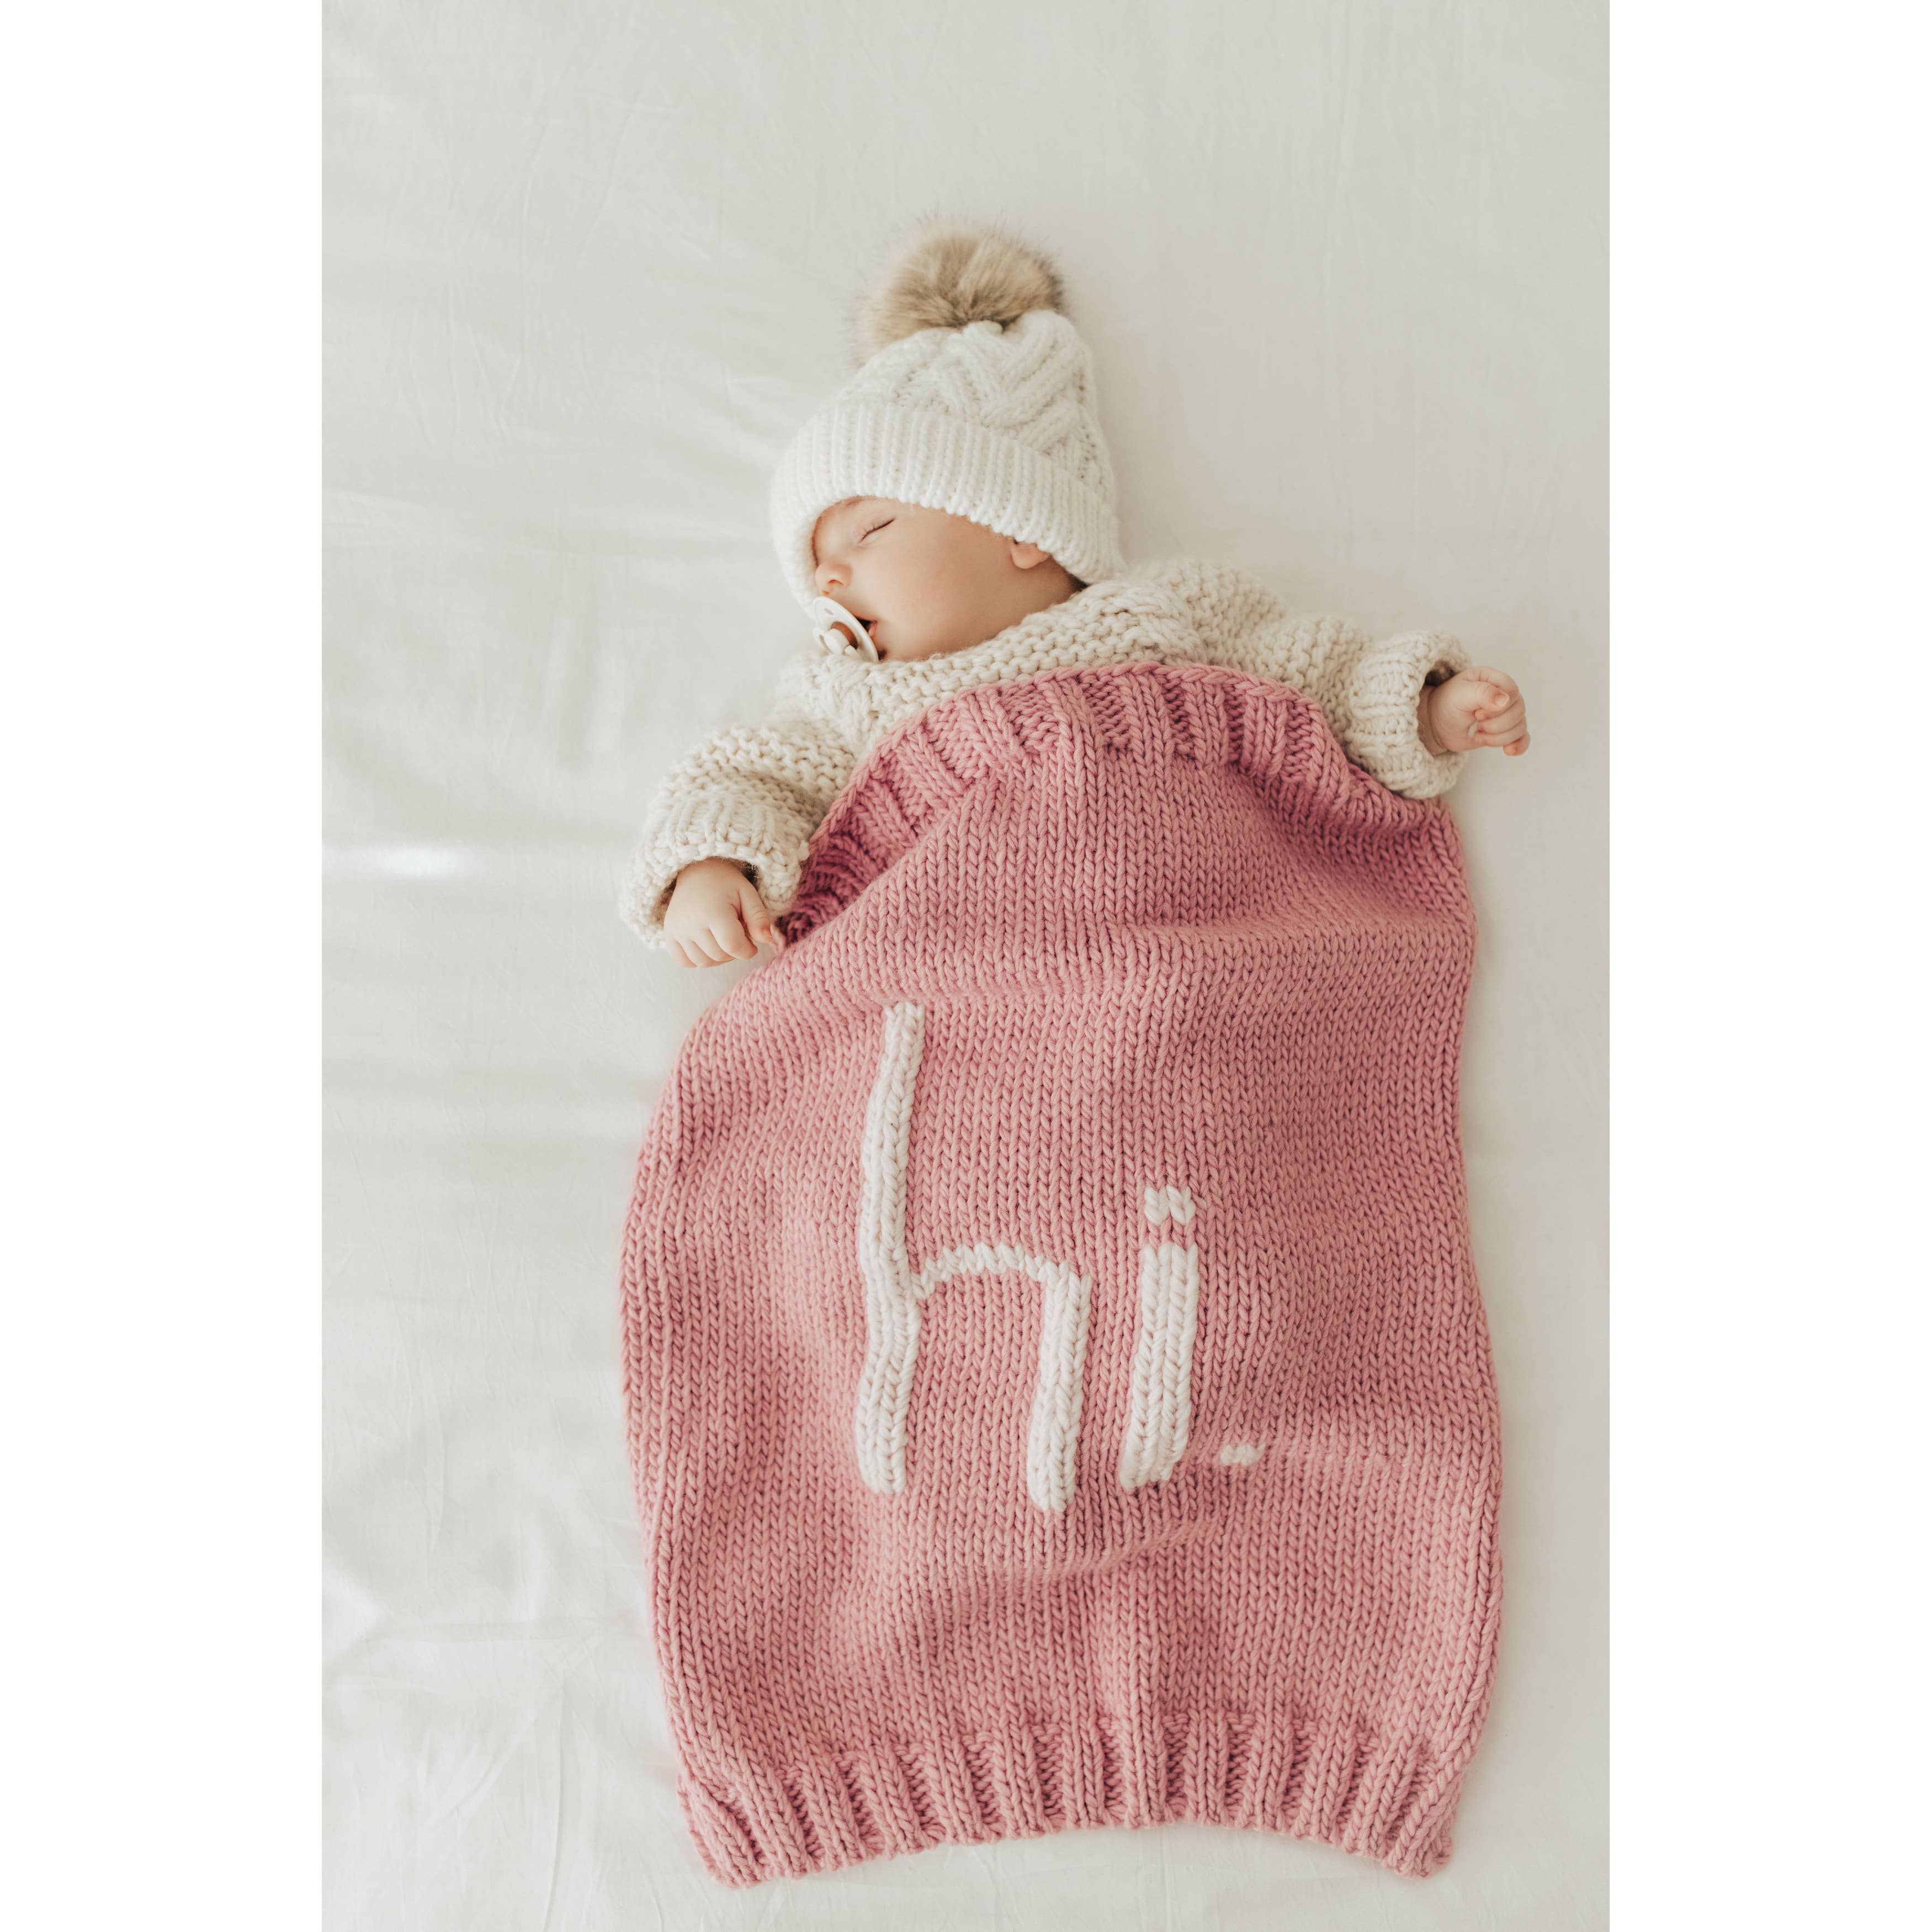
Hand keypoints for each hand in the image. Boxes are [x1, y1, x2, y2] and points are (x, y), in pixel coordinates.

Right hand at [664, 857, 783, 966]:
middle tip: (736, 934)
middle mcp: (691, 923)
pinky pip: (685, 962)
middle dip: (734, 951)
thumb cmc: (726, 885)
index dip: (748, 950)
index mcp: (713, 911)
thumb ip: (759, 918)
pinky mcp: (669, 935)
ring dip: (718, 957)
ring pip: (704, 962)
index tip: (752, 943)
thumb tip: (766, 940)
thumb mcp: (748, 894)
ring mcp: (677, 930)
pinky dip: (698, 959)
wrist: (697, 873)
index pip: (733, 946)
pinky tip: (706, 944)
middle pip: (719, 956)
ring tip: (722, 938)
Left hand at [1421, 667, 1529, 757]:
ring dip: (1498, 737)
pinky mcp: (1506, 730)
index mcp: (1494, 679)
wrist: (1437, 724)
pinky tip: (1508, 750)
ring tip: (1478, 734)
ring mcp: (1507, 713)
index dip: (1497, 707)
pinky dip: (1518, 745)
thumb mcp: (1459, 694)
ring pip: (1520, 727)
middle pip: (1518, 711)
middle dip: (1495, 724)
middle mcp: (1504, 694)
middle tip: (1475, 722)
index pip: (1512, 691)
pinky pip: (1523, 738)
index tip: (1476, 713)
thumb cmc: (1447, 704)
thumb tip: (1505, 701)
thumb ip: (1482, 693)